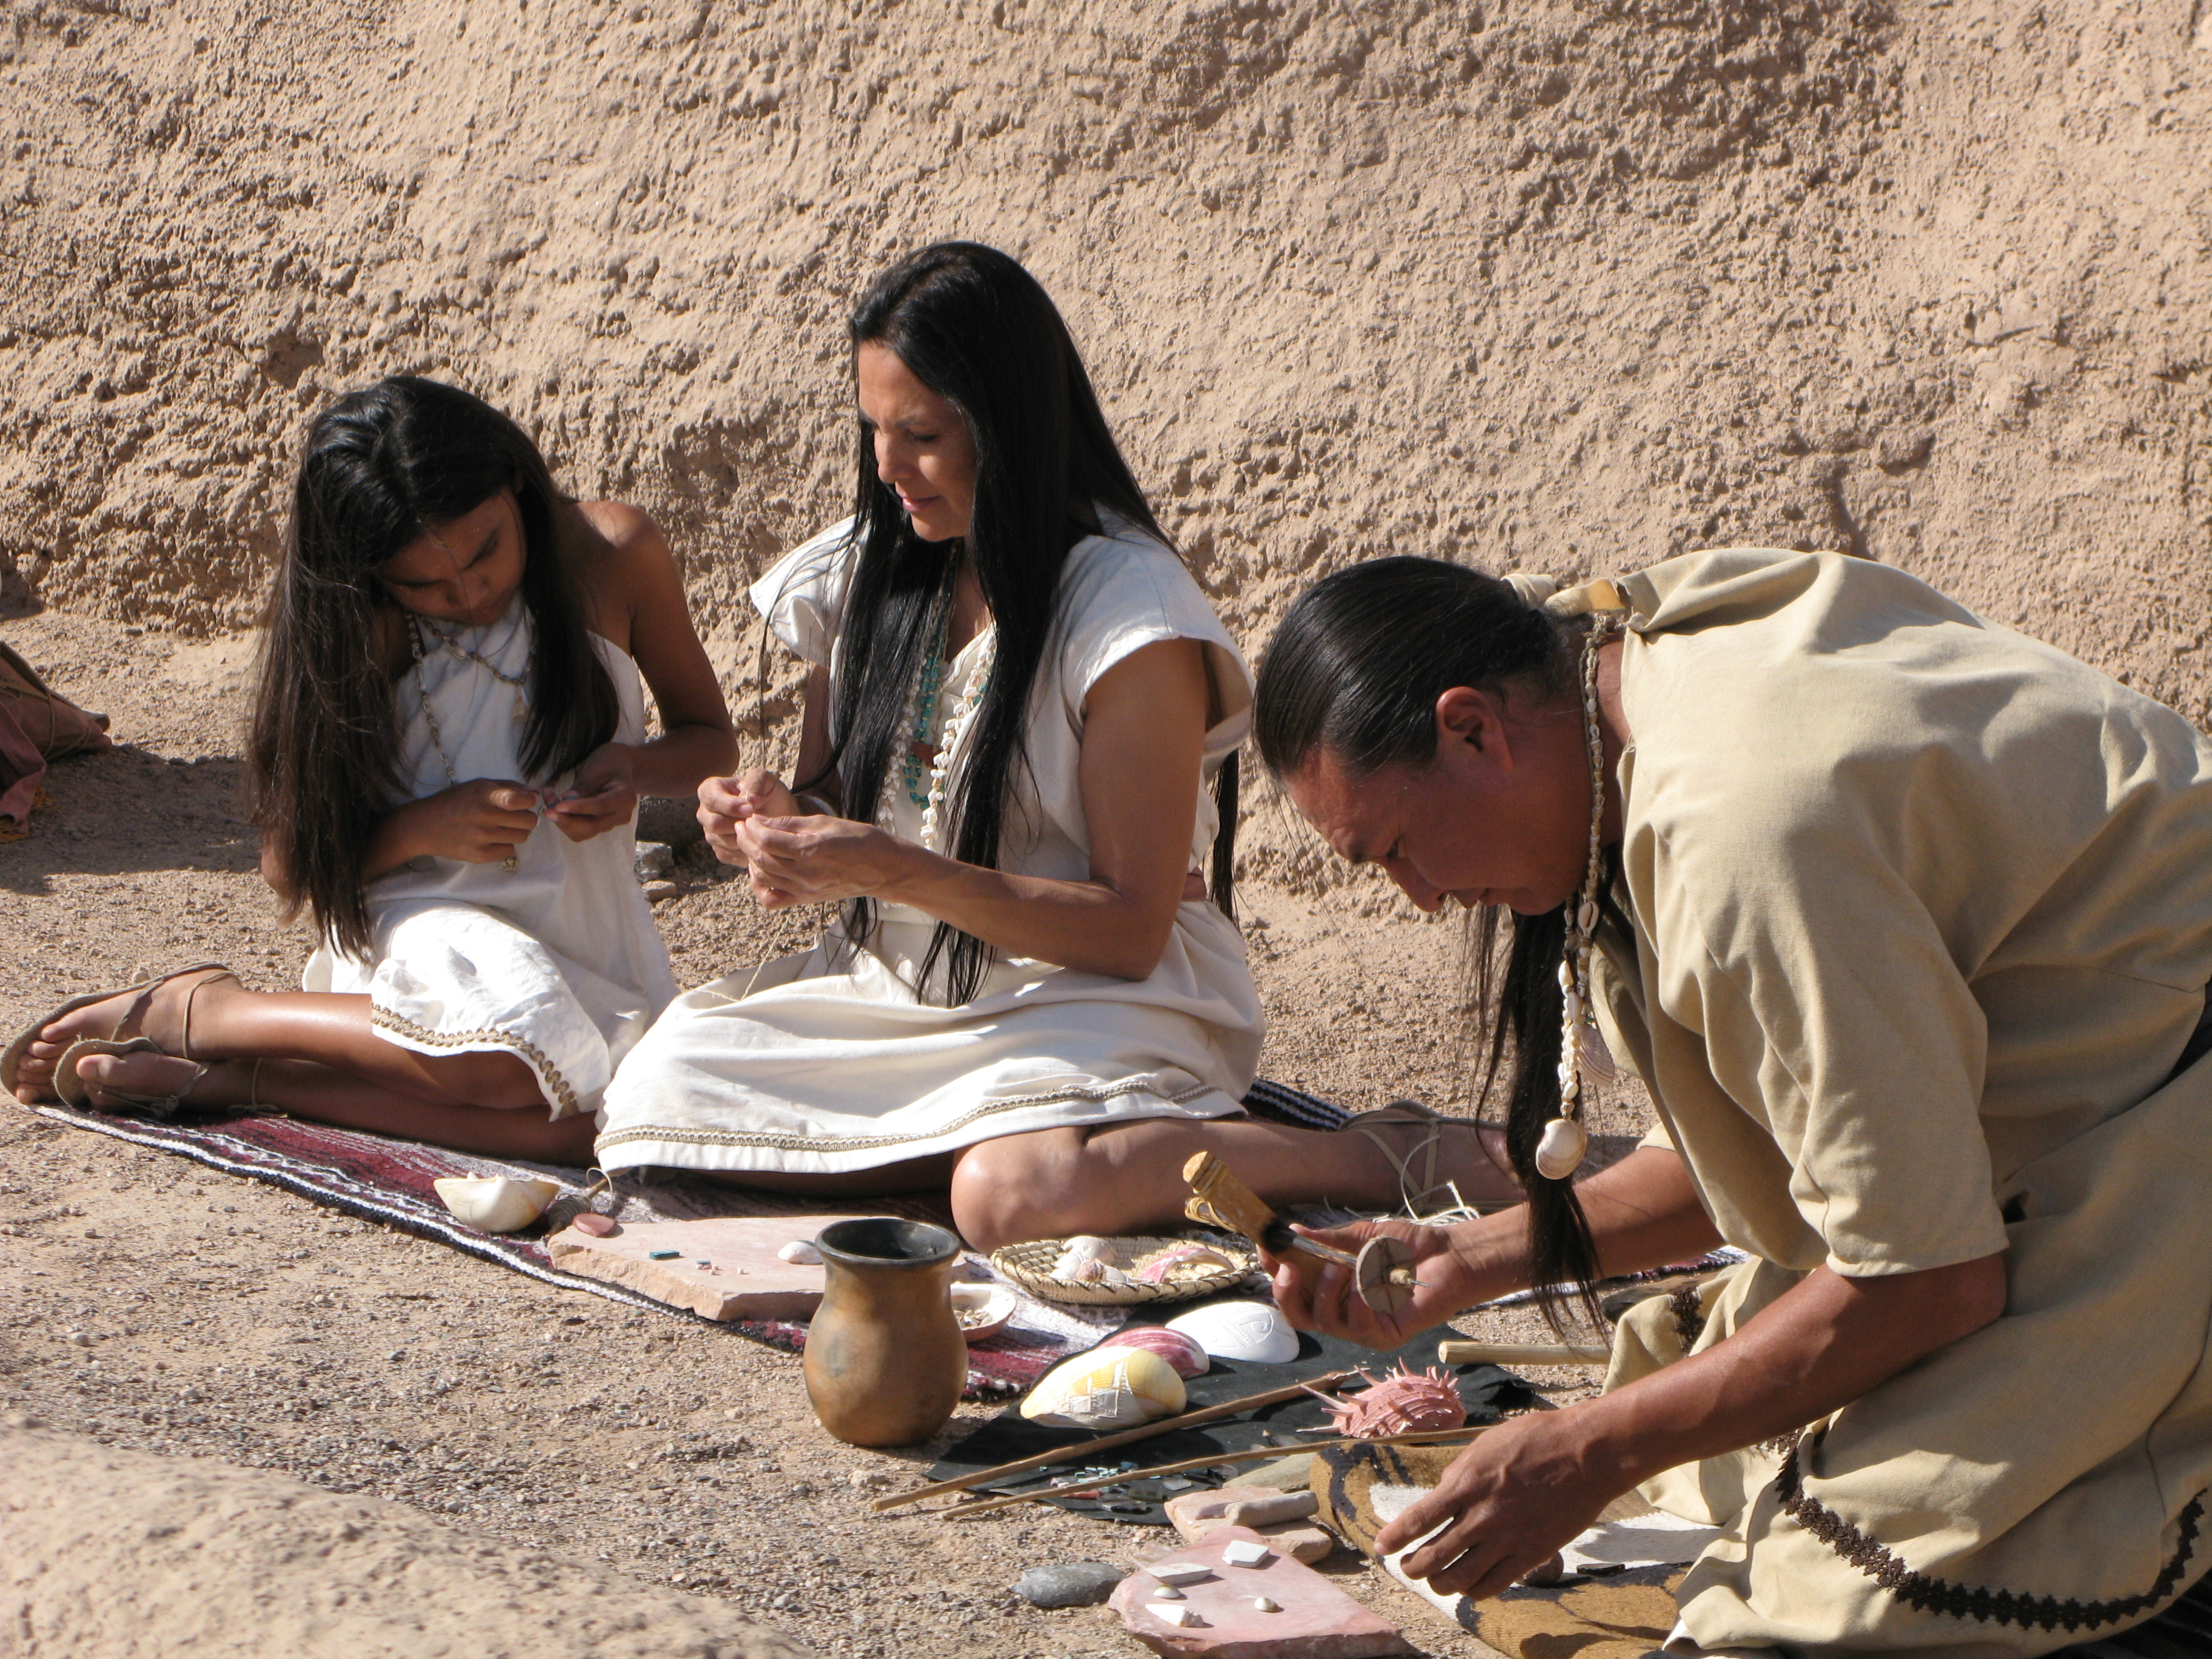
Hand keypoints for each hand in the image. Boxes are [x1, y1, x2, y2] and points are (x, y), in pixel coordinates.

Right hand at [392, 780, 541, 864]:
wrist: (425, 826)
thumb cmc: (455, 802)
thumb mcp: (478, 786)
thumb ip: (509, 787)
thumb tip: (536, 791)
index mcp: (485, 796)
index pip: (518, 800)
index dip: (530, 800)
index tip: (529, 801)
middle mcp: (485, 817)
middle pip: (529, 821)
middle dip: (527, 817)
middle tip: (515, 816)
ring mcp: (482, 838)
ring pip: (522, 837)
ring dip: (516, 831)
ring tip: (501, 827)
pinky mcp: (480, 856)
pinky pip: (509, 850)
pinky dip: (505, 845)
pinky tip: (492, 839)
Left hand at [545, 743, 637, 841]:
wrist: (620, 766)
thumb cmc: (609, 762)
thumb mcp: (596, 768)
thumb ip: (583, 787)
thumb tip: (566, 801)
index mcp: (625, 798)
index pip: (600, 807)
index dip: (578, 808)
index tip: (557, 806)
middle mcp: (621, 815)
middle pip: (592, 826)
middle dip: (567, 820)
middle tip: (546, 809)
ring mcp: (611, 823)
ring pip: (584, 832)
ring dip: (563, 821)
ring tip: (549, 802)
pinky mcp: (600, 825)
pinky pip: (581, 830)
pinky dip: (566, 821)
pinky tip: (556, 807)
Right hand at [698, 769, 799, 866]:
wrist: (780, 817)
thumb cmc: (769, 794)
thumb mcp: (766, 780)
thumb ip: (754, 783)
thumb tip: (748, 801)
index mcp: (710, 789)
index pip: (711, 799)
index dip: (731, 806)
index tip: (751, 809)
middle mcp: (705, 812)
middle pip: (714, 823)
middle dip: (739, 823)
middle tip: (758, 821)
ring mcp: (710, 833)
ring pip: (721, 841)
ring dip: (743, 837)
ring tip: (758, 829)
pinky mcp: (720, 850)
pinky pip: (727, 854)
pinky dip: (744, 849)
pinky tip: (756, 840)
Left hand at [702, 770, 879, 909]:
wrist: (881, 868)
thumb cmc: (858, 839)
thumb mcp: (824, 822)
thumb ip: (789, 824)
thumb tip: (760, 821)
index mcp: (811, 850)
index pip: (766, 839)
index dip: (752, 827)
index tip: (749, 818)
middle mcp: (805, 874)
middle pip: (760, 857)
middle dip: (747, 839)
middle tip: (744, 827)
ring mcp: (804, 890)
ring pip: (762, 876)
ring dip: (751, 859)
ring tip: (753, 845)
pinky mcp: (805, 900)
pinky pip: (772, 899)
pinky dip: (761, 886)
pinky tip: (763, 871)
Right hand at [1265, 1218, 1475, 1349]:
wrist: (1449, 1256)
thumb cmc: (1407, 1246)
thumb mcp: (1362, 1236)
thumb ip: (1329, 1240)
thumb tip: (1292, 1232)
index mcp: (1331, 1287)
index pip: (1292, 1287)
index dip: (1274, 1270)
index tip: (1265, 1247)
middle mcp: (1340, 1310)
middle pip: (1296, 1315)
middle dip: (1284, 1293)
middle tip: (1288, 1268)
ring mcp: (1360, 1327)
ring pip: (1323, 1321)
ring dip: (1326, 1291)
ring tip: (1342, 1267)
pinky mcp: (1383, 1337)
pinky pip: (1357, 1326)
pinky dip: (1359, 1301)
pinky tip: (1369, 1284)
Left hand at [1373, 1409, 1617, 1598]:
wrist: (1586, 1453)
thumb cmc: (1535, 1440)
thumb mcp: (1485, 1444)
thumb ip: (1459, 1474)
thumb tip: (1440, 1497)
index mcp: (1467, 1481)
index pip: (1419, 1518)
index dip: (1395, 1537)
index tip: (1381, 1547)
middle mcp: (1483, 1514)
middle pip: (1433, 1555)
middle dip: (1413, 1566)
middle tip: (1407, 1567)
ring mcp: (1507, 1537)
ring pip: (1459, 1578)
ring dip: (1439, 1583)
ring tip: (1434, 1580)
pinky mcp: (1531, 1554)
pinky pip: (1493, 1585)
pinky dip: (1474, 1590)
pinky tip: (1469, 1585)